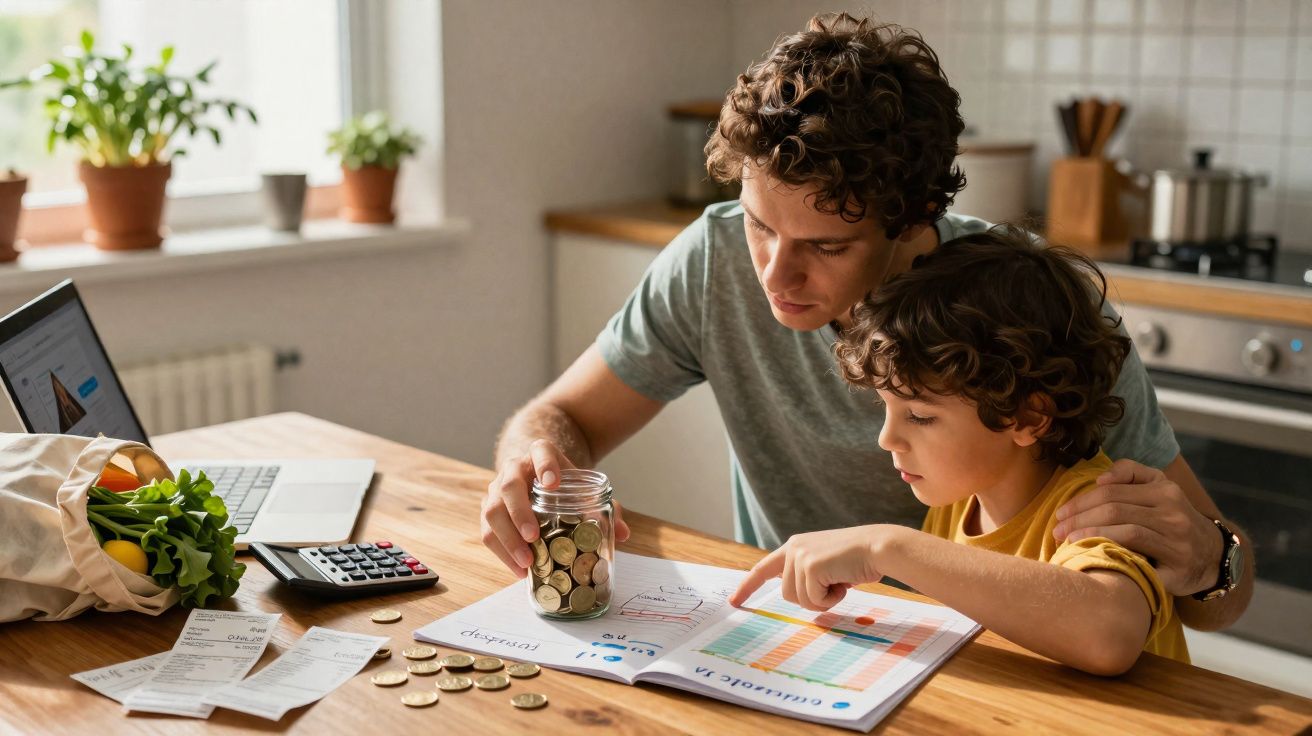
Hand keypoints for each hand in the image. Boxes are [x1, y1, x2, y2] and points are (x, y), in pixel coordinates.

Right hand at [480, 439, 630, 576]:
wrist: (538, 476)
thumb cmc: (564, 484)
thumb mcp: (583, 488)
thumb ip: (604, 507)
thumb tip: (624, 533)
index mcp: (540, 454)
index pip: (541, 451)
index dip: (545, 466)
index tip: (554, 484)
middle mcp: (514, 468)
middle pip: (509, 486)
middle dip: (520, 513)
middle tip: (534, 536)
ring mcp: (496, 488)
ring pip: (491, 511)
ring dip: (508, 539)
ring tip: (527, 562)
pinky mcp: (489, 511)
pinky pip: (487, 532)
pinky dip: (502, 553)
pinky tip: (520, 570)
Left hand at [728, 525, 894, 610]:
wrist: (878, 547)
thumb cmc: (857, 560)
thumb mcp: (825, 567)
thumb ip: (807, 576)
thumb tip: (798, 598)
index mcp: (794, 547)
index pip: (763, 569)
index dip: (748, 586)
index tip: (733, 602)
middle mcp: (793, 548)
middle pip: (787, 595)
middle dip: (811, 599)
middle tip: (834, 585)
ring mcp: (800, 556)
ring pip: (800, 600)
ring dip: (823, 599)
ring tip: (840, 580)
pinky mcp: (810, 566)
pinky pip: (814, 599)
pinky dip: (832, 598)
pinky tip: (844, 581)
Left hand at [1053, 458, 1220, 596]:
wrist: (1212, 557)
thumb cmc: (1172, 521)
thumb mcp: (1159, 489)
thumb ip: (1131, 474)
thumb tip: (1101, 479)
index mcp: (1165, 489)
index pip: (1111, 491)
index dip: (1081, 502)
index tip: (1060, 514)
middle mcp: (1174, 511)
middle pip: (1114, 509)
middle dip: (1079, 519)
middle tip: (1057, 531)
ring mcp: (1178, 538)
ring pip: (1124, 530)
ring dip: (1089, 534)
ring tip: (1067, 542)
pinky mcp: (1178, 565)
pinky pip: (1138, 554)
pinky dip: (1110, 550)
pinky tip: (1092, 553)